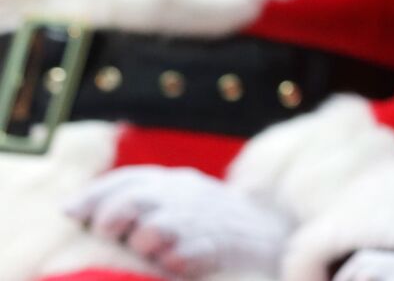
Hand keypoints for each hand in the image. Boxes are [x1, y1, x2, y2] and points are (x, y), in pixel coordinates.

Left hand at [66, 165, 292, 278]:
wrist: (273, 236)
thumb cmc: (213, 221)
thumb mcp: (180, 199)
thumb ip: (135, 198)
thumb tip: (68, 210)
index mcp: (175, 181)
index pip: (127, 179)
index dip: (94, 195)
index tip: (70, 214)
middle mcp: (186, 195)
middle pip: (133, 200)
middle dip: (111, 220)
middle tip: (111, 238)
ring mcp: (202, 220)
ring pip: (152, 231)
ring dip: (142, 246)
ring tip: (153, 254)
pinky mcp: (215, 247)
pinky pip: (178, 257)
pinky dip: (170, 263)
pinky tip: (176, 266)